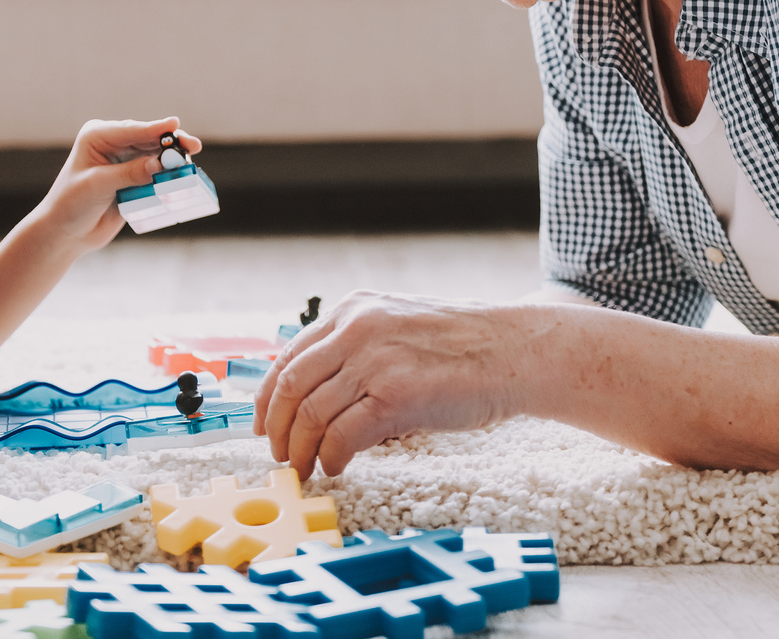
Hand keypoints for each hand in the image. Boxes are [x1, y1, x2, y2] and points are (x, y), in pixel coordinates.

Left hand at [31, 117, 202, 253]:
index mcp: (98, 136)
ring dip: (173, 160)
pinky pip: (157, 175)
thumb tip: (160, 165)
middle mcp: (114, 144)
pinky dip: (169, 176)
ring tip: (190, 165)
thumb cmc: (71, 204)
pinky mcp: (135, 180)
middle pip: (150, 139)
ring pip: (157, 156)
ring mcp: (126, 162)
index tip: (175, 124)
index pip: (131, 130)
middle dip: (171, 143)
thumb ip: (129, 174)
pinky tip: (183, 178)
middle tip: (193, 146)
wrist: (66, 234)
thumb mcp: (98, 185)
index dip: (155, 128)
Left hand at [253, 291, 527, 476]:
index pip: (289, 356)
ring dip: (301, 450)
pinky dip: (331, 457)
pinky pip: (342, 435)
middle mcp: (357, 328)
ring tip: (306, 469)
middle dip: (277, 429)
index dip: (267, 398)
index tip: (263, 426)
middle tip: (280, 457)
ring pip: (310, 413)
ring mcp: (375, 359)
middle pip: (289, 386)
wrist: (515, 350)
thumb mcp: (398, 327)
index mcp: (353, 309)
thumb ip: (357, 349)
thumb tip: (314, 397)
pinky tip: (337, 467)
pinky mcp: (396, 393)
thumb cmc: (464, 346)